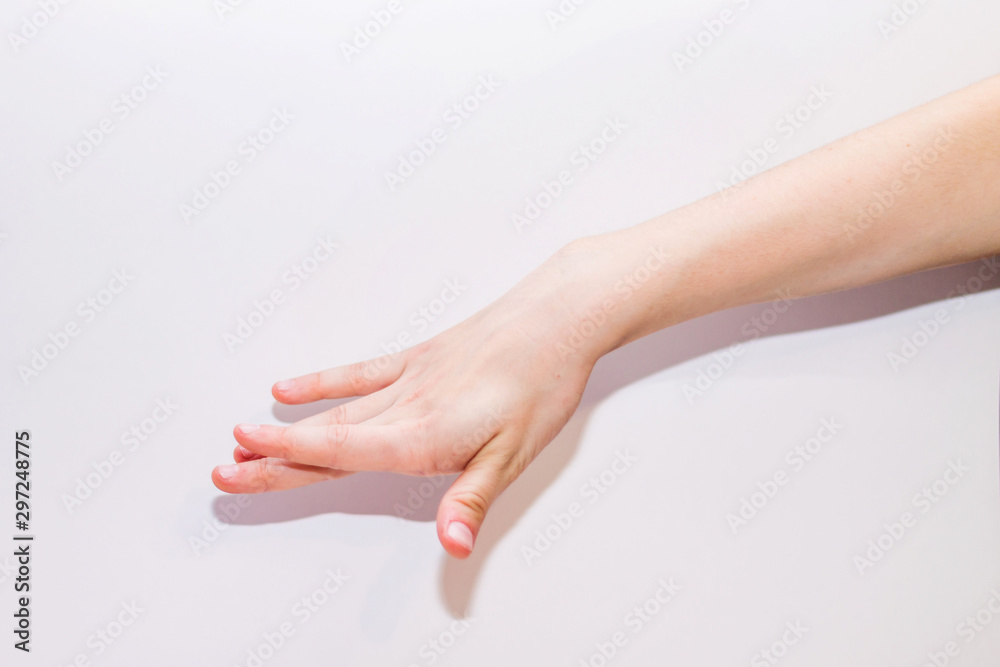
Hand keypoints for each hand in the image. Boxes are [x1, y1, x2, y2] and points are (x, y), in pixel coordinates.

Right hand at [213, 243, 606, 557]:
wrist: (555, 319)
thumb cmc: (540, 384)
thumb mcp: (515, 454)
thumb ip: (472, 500)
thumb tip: (451, 544)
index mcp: (426, 435)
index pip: (344, 452)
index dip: (290, 459)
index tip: (242, 461)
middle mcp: (407, 407)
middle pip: (327, 438)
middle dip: (273, 458)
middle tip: (224, 469)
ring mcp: (408, 379)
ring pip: (335, 410)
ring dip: (287, 429)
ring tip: (244, 439)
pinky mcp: (417, 358)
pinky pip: (359, 373)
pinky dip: (322, 382)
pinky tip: (290, 388)